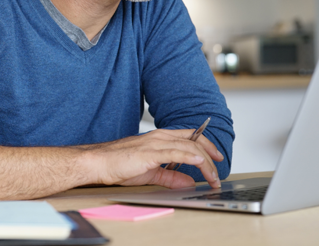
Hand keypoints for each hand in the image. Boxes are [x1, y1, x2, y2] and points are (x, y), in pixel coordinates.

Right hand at [85, 129, 223, 188]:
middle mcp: (159, 137)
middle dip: (210, 155)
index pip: (190, 137)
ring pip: (188, 147)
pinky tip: (200, 163)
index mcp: (159, 138)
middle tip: (218, 171)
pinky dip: (190, 156)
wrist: (99, 163)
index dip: (206, 145)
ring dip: (205, 162)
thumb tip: (188, 181)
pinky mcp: (150, 152)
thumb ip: (170, 176)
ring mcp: (155, 142)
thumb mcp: (151, 173)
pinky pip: (175, 152)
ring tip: (213, 176)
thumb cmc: (118, 164)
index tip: (216, 157)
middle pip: (193, 141)